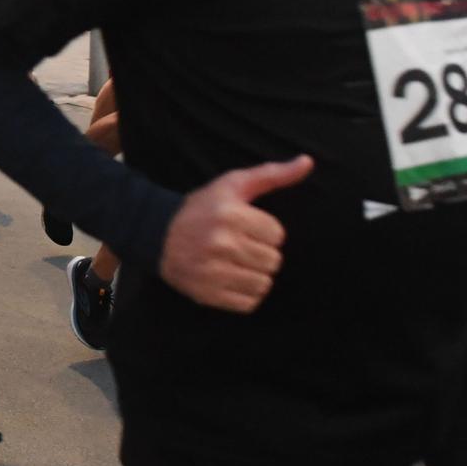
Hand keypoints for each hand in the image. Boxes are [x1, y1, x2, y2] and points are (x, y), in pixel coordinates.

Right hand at [158, 155, 313, 312]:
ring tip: (236, 263)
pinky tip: (230, 279)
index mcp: (230, 215)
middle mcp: (221, 243)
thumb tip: (308, 162)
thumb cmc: (202, 208)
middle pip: (273, 261)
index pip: (277, 235)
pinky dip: (244, 294)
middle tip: (240, 247)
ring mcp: (213, 271)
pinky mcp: (208, 294)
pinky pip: (248, 303)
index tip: (246, 228)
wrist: (158, 235)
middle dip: (261, 254)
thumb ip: (273, 174)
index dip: (265, 231)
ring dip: (255, 276)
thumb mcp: (234, 184)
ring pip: (263, 284)